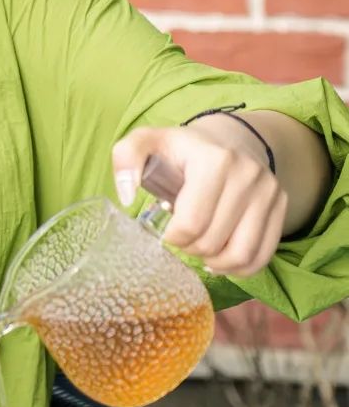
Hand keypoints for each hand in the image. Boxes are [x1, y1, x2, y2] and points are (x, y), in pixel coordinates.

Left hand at [112, 119, 287, 276]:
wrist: (230, 139)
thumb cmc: (183, 149)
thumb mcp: (148, 142)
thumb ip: (126, 158)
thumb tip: (125, 195)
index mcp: (214, 160)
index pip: (192, 223)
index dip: (174, 236)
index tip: (168, 228)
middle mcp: (247, 175)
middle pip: (213, 242)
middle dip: (191, 248)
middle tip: (183, 238)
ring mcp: (269, 191)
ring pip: (241, 254)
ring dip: (216, 262)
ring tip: (201, 250)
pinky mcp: (281, 206)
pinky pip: (263, 255)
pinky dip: (241, 267)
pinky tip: (222, 258)